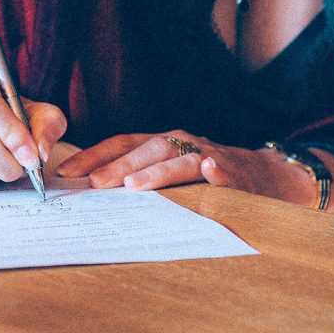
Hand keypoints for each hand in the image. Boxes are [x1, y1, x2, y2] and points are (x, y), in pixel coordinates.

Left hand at [53, 130, 320, 205]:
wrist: (266, 177)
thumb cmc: (208, 177)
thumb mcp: (171, 173)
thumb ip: (139, 176)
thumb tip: (90, 189)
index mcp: (162, 143)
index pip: (122, 143)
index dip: (95, 155)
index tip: (67, 171)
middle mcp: (183, 143)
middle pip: (146, 150)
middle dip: (118, 166)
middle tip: (94, 184)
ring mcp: (210, 155)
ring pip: (180, 160)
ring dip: (158, 171)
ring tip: (134, 185)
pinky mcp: (238, 172)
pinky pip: (227, 170)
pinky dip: (218, 170)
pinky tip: (211, 171)